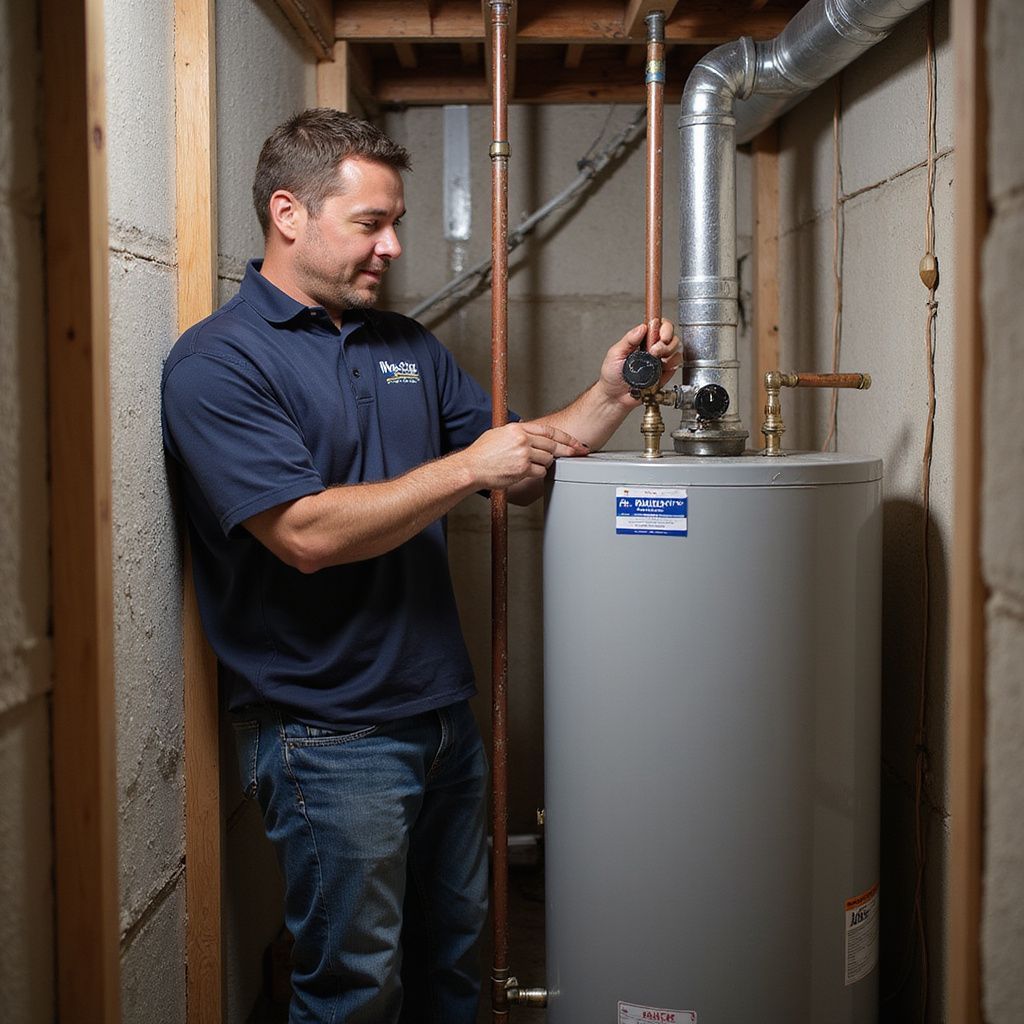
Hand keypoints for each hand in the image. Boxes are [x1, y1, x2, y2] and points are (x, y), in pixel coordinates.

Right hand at [462, 421, 588, 489]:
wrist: (472, 468)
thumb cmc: (482, 453)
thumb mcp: (499, 434)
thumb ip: (516, 432)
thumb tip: (529, 433)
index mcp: (518, 428)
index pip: (549, 431)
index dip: (566, 437)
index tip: (576, 442)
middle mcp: (522, 439)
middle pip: (553, 445)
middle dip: (568, 450)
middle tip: (578, 453)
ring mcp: (523, 454)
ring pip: (547, 460)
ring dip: (545, 464)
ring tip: (534, 464)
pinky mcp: (522, 469)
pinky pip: (540, 472)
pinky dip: (538, 473)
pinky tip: (529, 472)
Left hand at [599, 321, 681, 406]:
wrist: (615, 397)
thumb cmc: (612, 376)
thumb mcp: (615, 354)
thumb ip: (628, 340)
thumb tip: (642, 327)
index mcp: (641, 340)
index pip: (658, 326)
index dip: (663, 327)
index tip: (658, 334)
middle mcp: (652, 348)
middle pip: (671, 335)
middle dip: (666, 341)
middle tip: (654, 350)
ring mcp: (660, 360)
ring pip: (676, 348)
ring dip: (669, 351)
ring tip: (655, 359)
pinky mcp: (664, 373)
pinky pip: (676, 364)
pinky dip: (672, 363)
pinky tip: (662, 367)